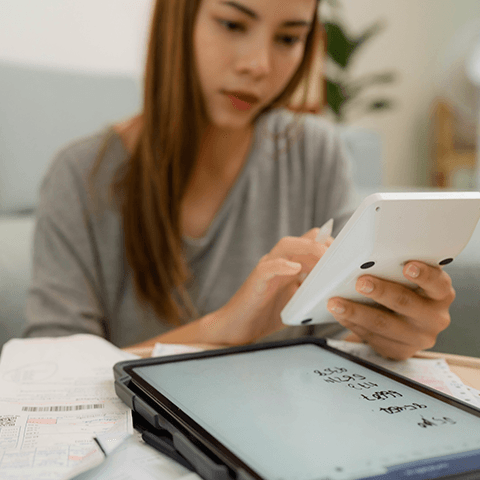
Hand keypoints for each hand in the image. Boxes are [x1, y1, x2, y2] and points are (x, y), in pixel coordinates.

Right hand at [201, 228, 332, 345]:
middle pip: (300, 240)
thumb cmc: (265, 315)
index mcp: (288, 266)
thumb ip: (310, 291)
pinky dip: (282, 265)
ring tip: (322, 256)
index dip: (327, 245)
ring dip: (307, 248)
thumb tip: (337, 291)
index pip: (309, 243)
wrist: (237, 329)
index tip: (345, 254)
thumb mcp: (296, 302)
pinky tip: (294, 269)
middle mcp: (277, 263)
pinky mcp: (256, 280)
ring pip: (285, 246)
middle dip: (321, 244)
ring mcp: (266, 269)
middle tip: (339, 254)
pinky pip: (268, 267)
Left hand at [326, 262, 454, 359]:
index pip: (437, 283)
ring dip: (356, 312)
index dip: (424, 274)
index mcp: (440, 293)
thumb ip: (394, 267)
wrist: (398, 319)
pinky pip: (373, 337)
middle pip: (405, 303)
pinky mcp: (400, 350)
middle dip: (380, 291)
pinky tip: (340, 315)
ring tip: (336, 303)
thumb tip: (365, 257)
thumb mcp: (405, 276)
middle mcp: (434, 317)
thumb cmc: (401, 288)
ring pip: (384, 324)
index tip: (407, 266)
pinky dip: (353, 324)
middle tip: (360, 282)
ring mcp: (418, 337)